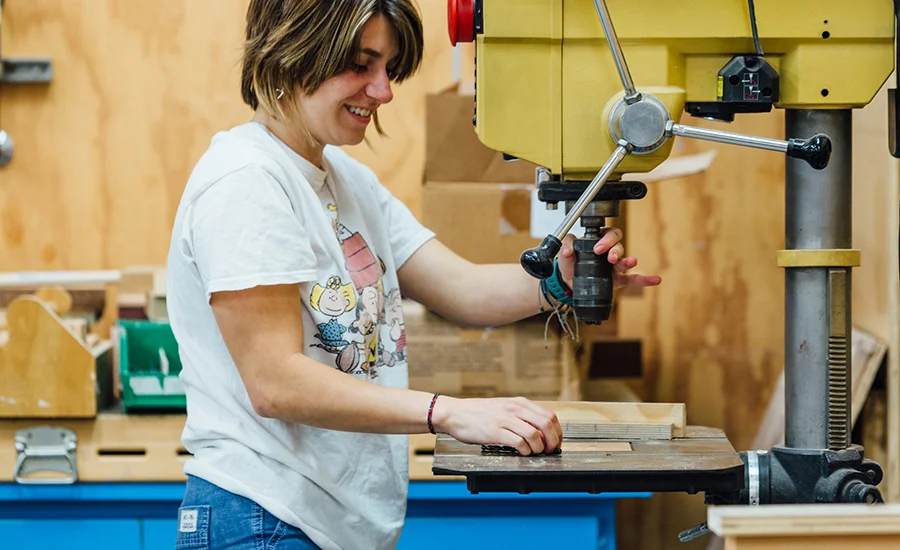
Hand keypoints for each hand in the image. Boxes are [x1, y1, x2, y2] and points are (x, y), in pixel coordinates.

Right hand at [432, 396, 561, 455]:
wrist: (455, 413)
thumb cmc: (478, 413)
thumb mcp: (504, 408)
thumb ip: (521, 416)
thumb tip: (540, 431)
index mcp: (519, 403)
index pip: (549, 415)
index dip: (557, 432)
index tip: (555, 442)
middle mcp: (514, 409)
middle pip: (546, 424)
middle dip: (552, 441)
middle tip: (549, 450)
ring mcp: (505, 420)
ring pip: (534, 435)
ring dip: (538, 448)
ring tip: (534, 453)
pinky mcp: (495, 432)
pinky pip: (518, 443)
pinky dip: (525, 451)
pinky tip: (522, 453)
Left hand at [557, 228, 661, 289]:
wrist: (569, 283)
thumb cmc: (571, 264)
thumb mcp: (565, 251)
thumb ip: (567, 244)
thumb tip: (568, 250)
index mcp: (599, 241)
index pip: (608, 234)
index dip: (605, 240)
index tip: (597, 249)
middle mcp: (609, 252)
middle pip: (619, 246)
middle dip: (615, 250)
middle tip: (609, 257)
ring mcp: (615, 266)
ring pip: (625, 261)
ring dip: (628, 261)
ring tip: (632, 261)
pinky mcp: (618, 280)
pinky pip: (633, 279)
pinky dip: (645, 279)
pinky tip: (655, 280)